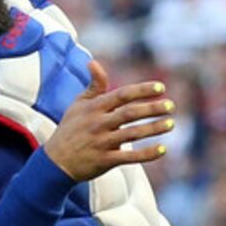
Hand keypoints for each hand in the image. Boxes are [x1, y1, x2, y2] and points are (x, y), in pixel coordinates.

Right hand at [43, 60, 173, 181]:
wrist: (55, 162)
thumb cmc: (69, 130)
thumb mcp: (78, 105)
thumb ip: (92, 86)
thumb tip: (93, 62)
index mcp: (94, 108)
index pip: (122, 95)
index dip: (142, 90)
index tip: (160, 87)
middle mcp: (98, 124)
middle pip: (130, 113)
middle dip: (152, 108)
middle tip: (171, 106)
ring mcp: (102, 143)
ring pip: (132, 134)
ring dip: (153, 128)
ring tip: (171, 123)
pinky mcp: (104, 161)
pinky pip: (130, 157)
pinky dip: (147, 154)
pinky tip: (163, 149)